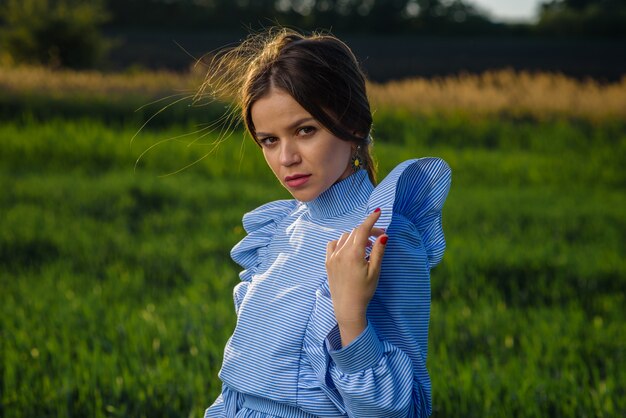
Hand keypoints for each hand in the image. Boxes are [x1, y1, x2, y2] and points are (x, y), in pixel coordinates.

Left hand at [325, 208, 387, 345]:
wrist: (348, 307)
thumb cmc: (364, 291)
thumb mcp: (375, 271)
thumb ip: (378, 251)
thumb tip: (384, 235)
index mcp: (353, 254)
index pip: (362, 230)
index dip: (371, 219)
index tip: (379, 211)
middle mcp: (340, 253)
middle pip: (355, 232)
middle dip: (368, 231)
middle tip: (380, 237)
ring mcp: (332, 257)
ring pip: (345, 237)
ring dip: (356, 237)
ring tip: (367, 247)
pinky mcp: (328, 262)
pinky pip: (334, 244)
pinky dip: (342, 242)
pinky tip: (350, 250)